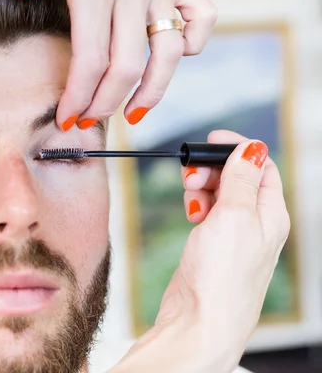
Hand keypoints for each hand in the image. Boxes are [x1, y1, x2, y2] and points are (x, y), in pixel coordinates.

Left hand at [15, 0, 216, 129]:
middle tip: (90, 120)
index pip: (89, 61)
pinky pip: (203, 18)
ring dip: (152, 93)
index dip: (78, 97)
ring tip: (134, 114)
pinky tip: (173, 57)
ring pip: (168, 55)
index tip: (68, 119)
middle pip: (126, 68)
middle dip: (106, 104)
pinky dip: (193, 43)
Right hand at [110, 130, 289, 371]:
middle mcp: (256, 222)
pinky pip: (208, 212)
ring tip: (190, 197)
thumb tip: (251, 147)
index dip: (237, 149)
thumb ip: (241, 179)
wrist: (199, 321)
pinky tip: (190, 213)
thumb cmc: (221, 277)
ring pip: (220, 193)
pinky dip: (197, 204)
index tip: (211, 140)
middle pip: (238, 177)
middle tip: (191, 174)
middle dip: (213, 168)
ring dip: (202, 186)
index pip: (262, 166)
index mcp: (271, 213)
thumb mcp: (234, 217)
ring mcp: (234, 234)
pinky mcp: (213, 244)